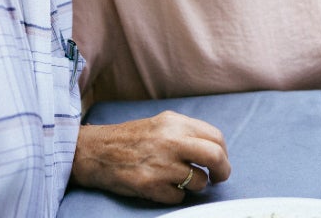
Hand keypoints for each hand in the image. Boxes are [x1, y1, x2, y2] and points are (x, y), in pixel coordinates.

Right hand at [71, 111, 231, 203]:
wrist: (97, 151)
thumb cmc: (132, 139)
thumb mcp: (162, 124)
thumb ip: (188, 133)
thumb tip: (216, 150)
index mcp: (175, 123)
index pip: (216, 138)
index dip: (223, 153)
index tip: (219, 162)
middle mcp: (170, 141)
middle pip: (215, 157)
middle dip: (223, 171)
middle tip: (218, 178)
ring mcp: (161, 164)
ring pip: (199, 182)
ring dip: (194, 185)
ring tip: (178, 180)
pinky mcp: (151, 185)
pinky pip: (179, 197)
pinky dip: (175, 195)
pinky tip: (162, 186)